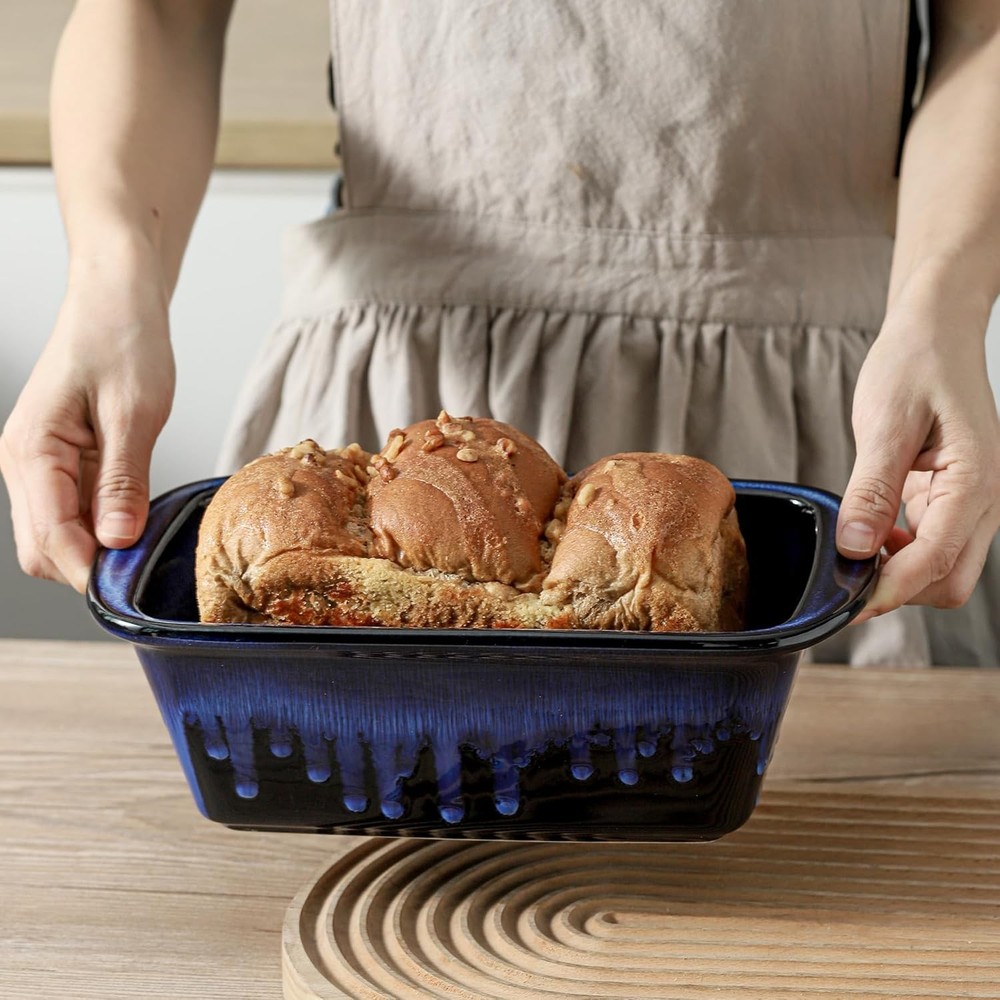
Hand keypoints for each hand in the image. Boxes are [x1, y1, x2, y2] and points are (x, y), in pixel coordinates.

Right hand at [0, 258, 174, 592]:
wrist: (116, 300)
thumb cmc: (123, 341)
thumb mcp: (135, 413)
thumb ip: (124, 482)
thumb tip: (117, 543)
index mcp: (32, 451)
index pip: (50, 539)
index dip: (91, 571)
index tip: (134, 585)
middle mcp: (25, 463)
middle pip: (46, 547)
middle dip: (92, 566)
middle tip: (147, 566)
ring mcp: (40, 466)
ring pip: (59, 535)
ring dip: (100, 547)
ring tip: (148, 537)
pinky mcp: (62, 463)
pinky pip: (76, 511)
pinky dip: (104, 524)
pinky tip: (138, 516)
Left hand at [836, 290, 999, 621]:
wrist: (936, 331)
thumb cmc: (917, 364)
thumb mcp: (886, 424)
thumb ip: (871, 490)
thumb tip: (856, 547)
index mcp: (974, 482)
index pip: (935, 563)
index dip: (888, 591)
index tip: (845, 605)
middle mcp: (983, 500)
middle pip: (947, 581)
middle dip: (898, 590)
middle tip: (844, 580)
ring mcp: (971, 502)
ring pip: (942, 568)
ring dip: (898, 573)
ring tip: (853, 553)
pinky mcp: (952, 498)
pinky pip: (932, 544)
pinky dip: (901, 552)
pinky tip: (871, 532)